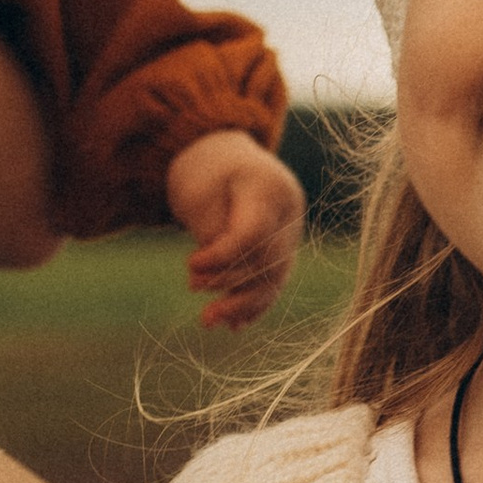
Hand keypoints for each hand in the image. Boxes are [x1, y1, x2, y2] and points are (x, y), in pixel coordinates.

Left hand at [167, 127, 304, 329]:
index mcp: (269, 188)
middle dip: (230, 283)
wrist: (229, 156)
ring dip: (242, 304)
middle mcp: (289, 213)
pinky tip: (235, 325)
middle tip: (193, 288)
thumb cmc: (207, 173)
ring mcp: (291, 232)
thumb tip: (218, 278)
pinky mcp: (285, 249)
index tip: (191, 265)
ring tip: (209, 321)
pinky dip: (254, 304)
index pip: (253, 233)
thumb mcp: (200, 194)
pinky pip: (274, 282)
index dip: (222, 257)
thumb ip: (212, 233)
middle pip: (267, 259)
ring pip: (275, 277)